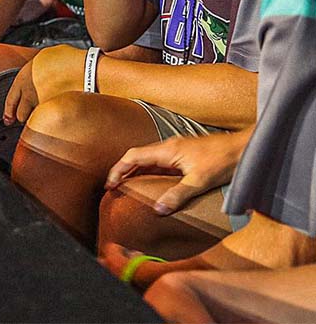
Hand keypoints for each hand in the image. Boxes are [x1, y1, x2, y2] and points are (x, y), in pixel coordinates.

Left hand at [4, 45, 86, 123]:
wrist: (88, 70)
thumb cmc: (71, 60)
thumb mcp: (45, 56)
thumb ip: (34, 69)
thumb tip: (35, 76)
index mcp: (24, 78)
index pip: (11, 100)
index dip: (9, 111)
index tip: (9, 118)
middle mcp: (30, 94)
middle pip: (21, 115)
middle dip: (26, 117)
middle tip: (32, 116)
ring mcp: (42, 105)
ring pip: (35, 122)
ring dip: (39, 121)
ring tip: (50, 115)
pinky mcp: (54, 115)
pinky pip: (49, 124)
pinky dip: (52, 123)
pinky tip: (60, 118)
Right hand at [104, 131, 247, 214]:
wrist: (245, 148)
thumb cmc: (224, 161)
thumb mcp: (200, 181)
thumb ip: (177, 195)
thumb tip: (157, 210)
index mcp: (167, 150)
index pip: (132, 156)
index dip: (118, 169)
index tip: (110, 184)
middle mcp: (168, 147)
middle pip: (137, 156)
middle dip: (123, 171)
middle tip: (115, 188)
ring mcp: (177, 149)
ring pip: (149, 158)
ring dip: (136, 171)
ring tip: (129, 187)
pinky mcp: (185, 154)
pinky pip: (160, 161)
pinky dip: (150, 171)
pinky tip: (154, 182)